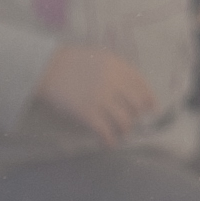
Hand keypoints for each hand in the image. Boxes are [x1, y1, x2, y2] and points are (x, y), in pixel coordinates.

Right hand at [34, 43, 160, 145]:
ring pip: (124, 120)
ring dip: (125, 129)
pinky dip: (110, 140)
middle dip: (138, 116)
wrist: (48, 69)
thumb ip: (119, 69)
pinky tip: (109, 143)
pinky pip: (105, 131)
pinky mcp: (87, 113)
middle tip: (134, 121)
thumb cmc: (74, 63)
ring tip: (121, 133)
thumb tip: (134, 87)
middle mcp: (113, 82)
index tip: (151, 108)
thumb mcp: (101, 57)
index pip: (142, 85)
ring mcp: (101, 99)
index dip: (149, 99)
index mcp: (118, 67)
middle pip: (136, 105)